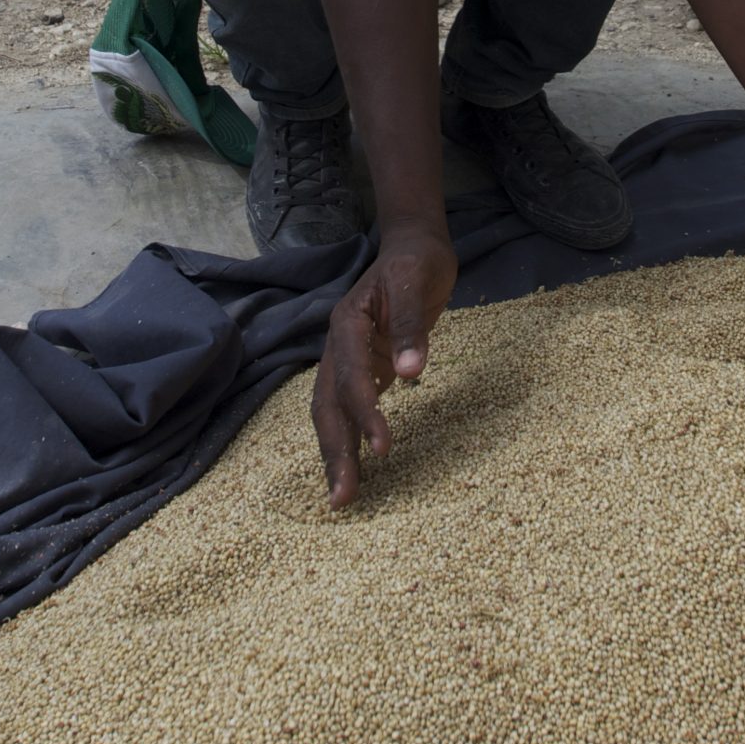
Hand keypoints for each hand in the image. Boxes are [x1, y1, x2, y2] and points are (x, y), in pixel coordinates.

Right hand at [311, 227, 456, 508]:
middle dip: (335, 451)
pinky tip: (356, 463)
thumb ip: (412, 326)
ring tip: (343, 494)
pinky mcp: (363, 365)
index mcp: (346, 323)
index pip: (350, 376)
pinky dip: (351, 435)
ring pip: (332, 410)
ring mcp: (347, 357)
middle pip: (328, 404)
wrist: (414, 245)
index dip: (365, 413)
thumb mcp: (417, 283)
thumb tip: (411, 372)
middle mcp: (338, 344)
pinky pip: (349, 406)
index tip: (384, 448)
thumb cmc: (416, 261)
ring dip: (337, 451)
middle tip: (342, 498)